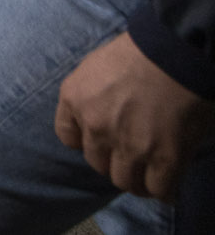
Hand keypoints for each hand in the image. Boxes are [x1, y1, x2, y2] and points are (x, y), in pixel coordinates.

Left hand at [54, 31, 213, 201]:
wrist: (175, 52)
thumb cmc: (139, 51)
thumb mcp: (96, 66)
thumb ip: (92, 94)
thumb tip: (104, 113)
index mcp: (74, 98)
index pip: (67, 136)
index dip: (85, 141)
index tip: (100, 142)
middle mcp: (96, 126)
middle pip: (97, 163)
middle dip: (113, 163)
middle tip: (130, 160)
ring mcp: (129, 146)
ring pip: (125, 181)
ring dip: (137, 181)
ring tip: (149, 177)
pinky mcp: (164, 158)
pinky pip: (158, 189)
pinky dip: (163, 191)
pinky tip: (169, 186)